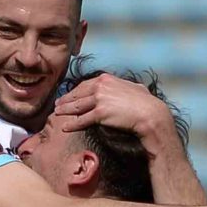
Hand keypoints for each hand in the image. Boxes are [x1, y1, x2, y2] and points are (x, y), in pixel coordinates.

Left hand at [52, 73, 178, 143]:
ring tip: (57, 115)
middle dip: (66, 100)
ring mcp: (99, 99)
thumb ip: (128, 87)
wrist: (150, 114)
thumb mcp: (136, 88)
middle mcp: (100, 87)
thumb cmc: (147, 103)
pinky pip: (82, 120)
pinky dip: (72, 124)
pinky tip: (65, 128)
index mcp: (107, 79)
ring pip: (77, 106)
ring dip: (65, 111)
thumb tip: (135, 87)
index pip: (85, 85)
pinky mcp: (100, 113)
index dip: (75, 91)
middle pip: (78, 94)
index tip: (69, 96)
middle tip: (57, 104)